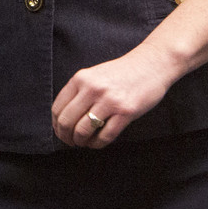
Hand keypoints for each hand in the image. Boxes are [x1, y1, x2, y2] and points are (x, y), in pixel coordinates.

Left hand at [51, 40, 178, 148]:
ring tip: (84, 142)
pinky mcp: (125, 112)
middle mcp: (93, 88)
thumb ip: (79, 91)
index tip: (61, 132)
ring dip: (81, 142)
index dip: (56, 125)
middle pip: (67, 122)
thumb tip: (64, 118)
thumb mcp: (95, 75)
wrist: (151, 64)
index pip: (58, 108)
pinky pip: (104, 136)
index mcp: (81, 78)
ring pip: (83, 131)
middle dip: (66, 137)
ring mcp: (109, 100)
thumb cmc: (123, 72)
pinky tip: (98, 142)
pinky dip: (98, 144)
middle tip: (71, 141)